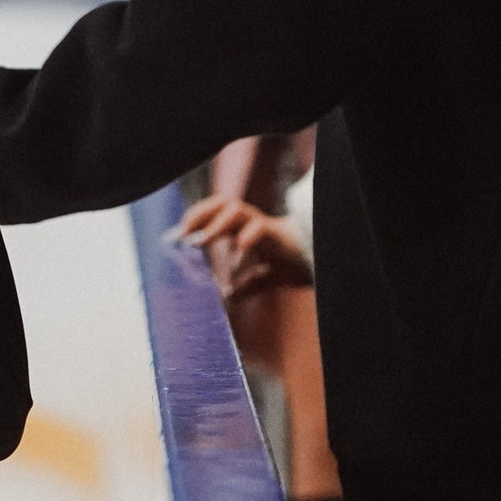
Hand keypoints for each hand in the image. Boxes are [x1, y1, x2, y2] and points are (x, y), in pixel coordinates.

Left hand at [174, 195, 312, 300]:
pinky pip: (260, 228)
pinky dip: (248, 235)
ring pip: (237, 210)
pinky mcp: (278, 234)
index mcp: (245, 228)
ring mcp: (264, 225)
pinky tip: (240, 246)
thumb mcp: (267, 278)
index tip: (178, 234)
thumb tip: (230, 296)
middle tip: (184, 232)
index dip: (196, 218)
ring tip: (203, 239)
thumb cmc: (293, 263)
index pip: (215, 213)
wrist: (322, 260)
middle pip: (221, 204)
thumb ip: (249, 285)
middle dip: (200, 214)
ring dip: (217, 223)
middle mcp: (252, 222)